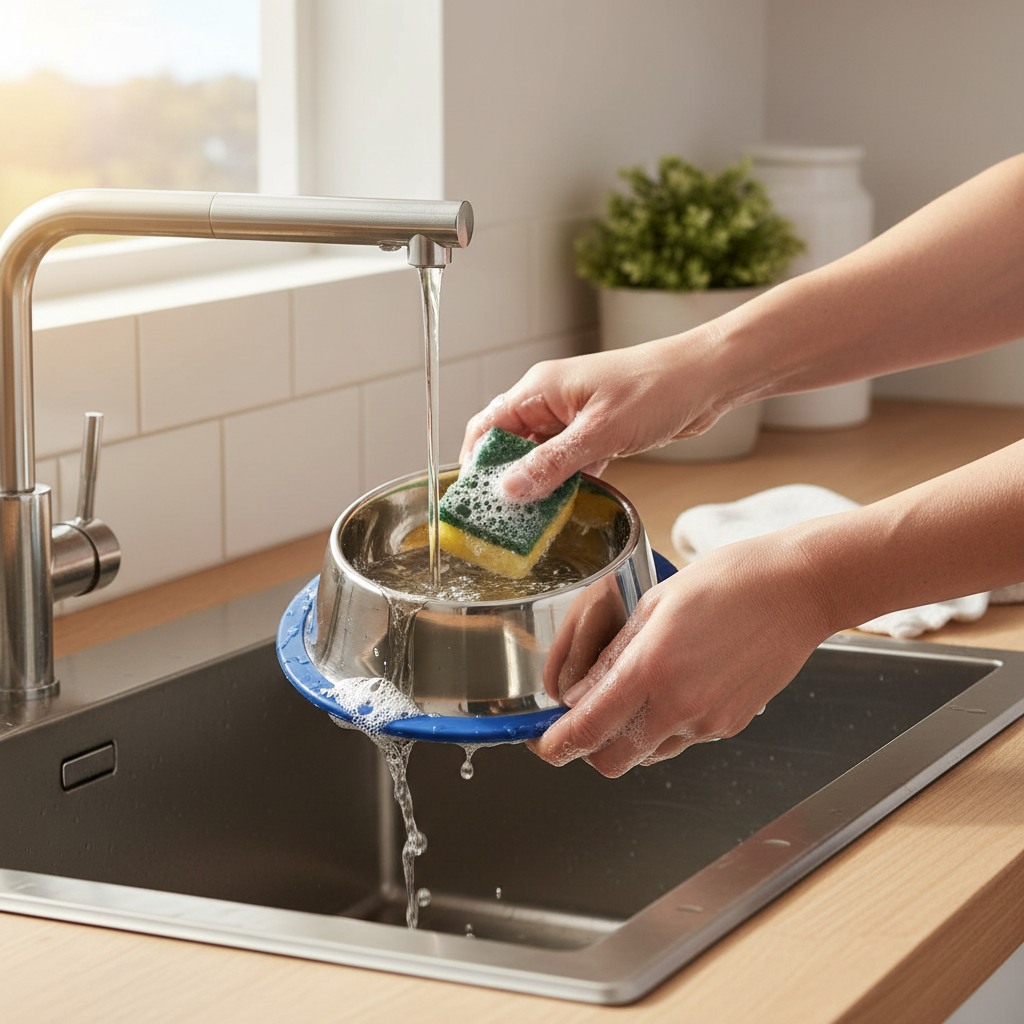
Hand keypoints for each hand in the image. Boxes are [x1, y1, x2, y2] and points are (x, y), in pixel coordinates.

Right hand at [460, 336, 728, 500]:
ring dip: (538, 484)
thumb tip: (510, 488)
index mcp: (541, 389)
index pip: (488, 426)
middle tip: (504, 517)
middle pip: (511, 444)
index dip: (477, 461)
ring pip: (541, 456)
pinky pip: (569, 462)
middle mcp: (552, 401)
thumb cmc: (657, 387)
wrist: (707, 379)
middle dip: (506, 478)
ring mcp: (575, 417)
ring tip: (532, 520)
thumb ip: (552, 463)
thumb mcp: (600, 432)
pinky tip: (567, 506)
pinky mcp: (598, 431)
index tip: (476, 497)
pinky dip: (566, 482)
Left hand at [529, 531, 834, 776]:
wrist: (798, 590)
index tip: (544, 744)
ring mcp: (708, 721)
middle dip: (588, 750)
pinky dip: (666, 727)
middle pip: (613, 761)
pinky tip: (676, 688)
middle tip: (582, 722)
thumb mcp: (654, 604)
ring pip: (648, 754)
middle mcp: (678, 706)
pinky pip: (683, 741)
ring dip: (628, 739)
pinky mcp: (732, 725)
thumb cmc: (730, 582)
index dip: (557, 745)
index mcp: (651, 669)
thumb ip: (614, 655)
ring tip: (635, 696)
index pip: (587, 729)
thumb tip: (582, 692)